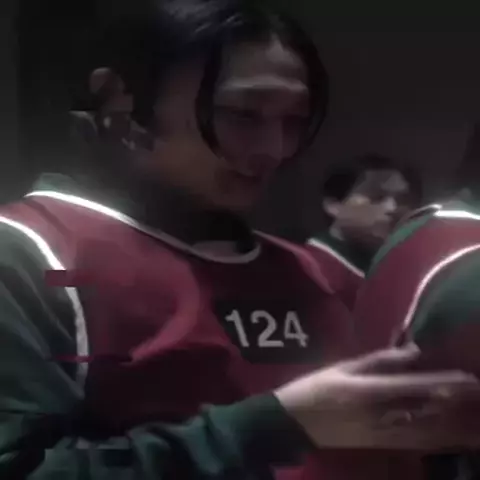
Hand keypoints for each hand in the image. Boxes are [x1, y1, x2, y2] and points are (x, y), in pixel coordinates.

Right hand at [275, 345, 479, 450]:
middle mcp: (381, 415)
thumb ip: (379, 361)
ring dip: (455, 428)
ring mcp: (382, 434)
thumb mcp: (344, 367)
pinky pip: (417, 444)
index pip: (415, 386)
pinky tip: (454, 438)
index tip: (470, 379)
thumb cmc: (317, 387)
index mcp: (369, 391)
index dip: (444, 383)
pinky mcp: (381, 444)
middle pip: (428, 412)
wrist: (296, 421)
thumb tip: (412, 352)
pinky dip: (439, 440)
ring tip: (478, 425)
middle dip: (459, 407)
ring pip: (428, 433)